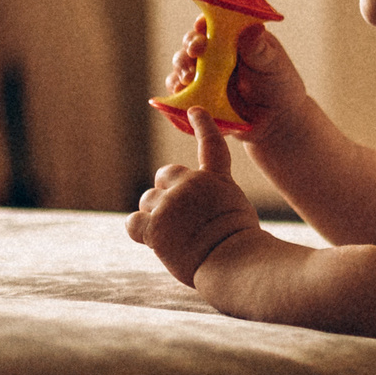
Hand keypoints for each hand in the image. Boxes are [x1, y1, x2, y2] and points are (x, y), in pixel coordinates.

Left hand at [127, 109, 262, 284]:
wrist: (236, 264)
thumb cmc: (241, 246)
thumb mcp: (236, 210)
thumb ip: (213, 198)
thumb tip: (191, 210)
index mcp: (216, 180)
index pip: (210, 146)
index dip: (203, 126)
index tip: (195, 111)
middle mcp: (191, 185)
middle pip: (164, 177)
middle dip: (167, 194)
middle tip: (182, 220)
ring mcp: (171, 204)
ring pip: (147, 201)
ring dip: (156, 217)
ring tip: (177, 237)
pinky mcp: (155, 226)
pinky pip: (134, 222)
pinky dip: (141, 232)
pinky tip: (156, 242)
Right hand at [167, 20, 308, 140]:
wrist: (275, 122)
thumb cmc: (279, 86)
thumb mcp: (272, 66)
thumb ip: (260, 50)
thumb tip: (254, 29)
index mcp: (235, 36)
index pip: (215, 22)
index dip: (204, 22)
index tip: (201, 27)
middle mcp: (216, 50)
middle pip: (193, 40)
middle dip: (190, 44)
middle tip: (195, 52)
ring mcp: (205, 71)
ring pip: (183, 62)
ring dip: (181, 66)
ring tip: (188, 77)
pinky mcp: (198, 92)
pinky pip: (180, 87)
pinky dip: (176, 88)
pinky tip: (180, 91)